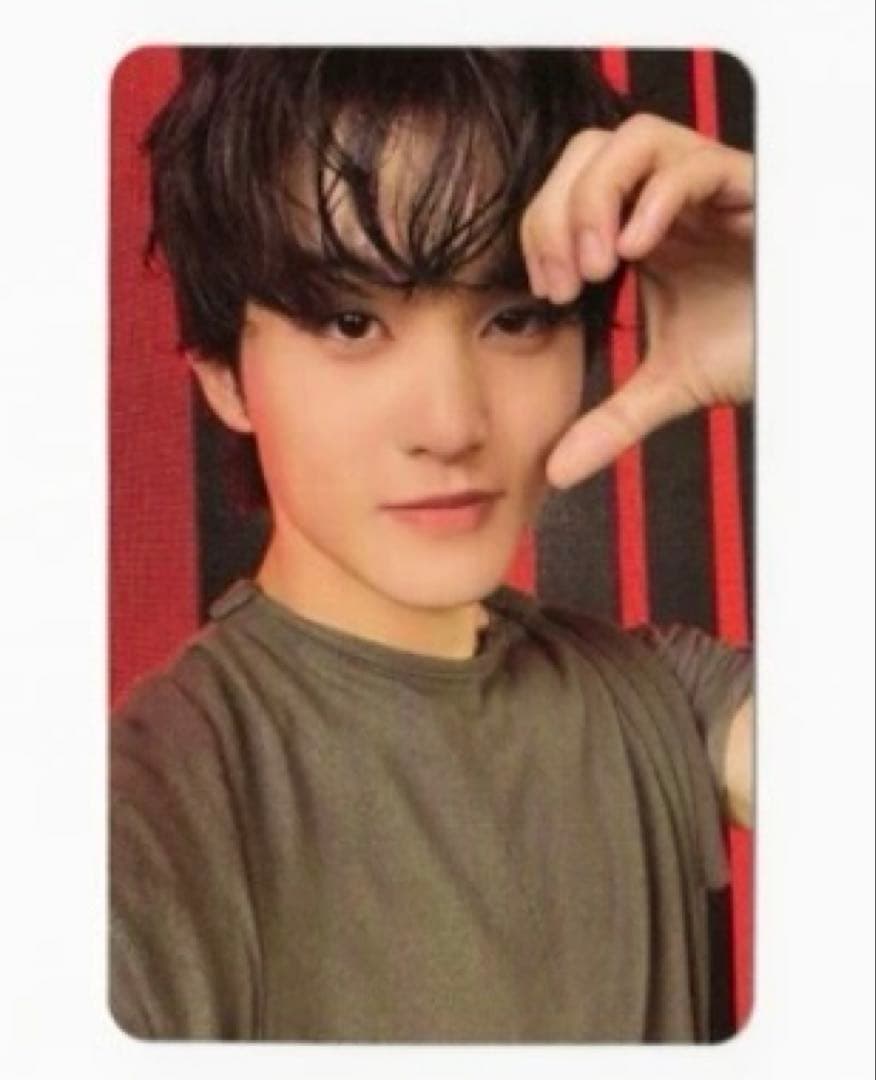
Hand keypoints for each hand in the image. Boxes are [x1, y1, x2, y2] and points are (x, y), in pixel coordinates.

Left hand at [520, 113, 753, 488]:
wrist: (811, 347)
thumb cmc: (751, 346)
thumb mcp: (666, 386)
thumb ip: (609, 421)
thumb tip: (558, 472)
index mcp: (638, 229)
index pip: (567, 190)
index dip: (541, 231)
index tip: (549, 293)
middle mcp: (666, 199)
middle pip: (587, 149)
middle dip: (558, 211)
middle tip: (566, 280)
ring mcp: (706, 187)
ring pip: (632, 139)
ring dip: (597, 198)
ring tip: (599, 266)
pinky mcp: (748, 187)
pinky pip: (692, 162)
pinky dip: (654, 200)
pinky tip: (637, 253)